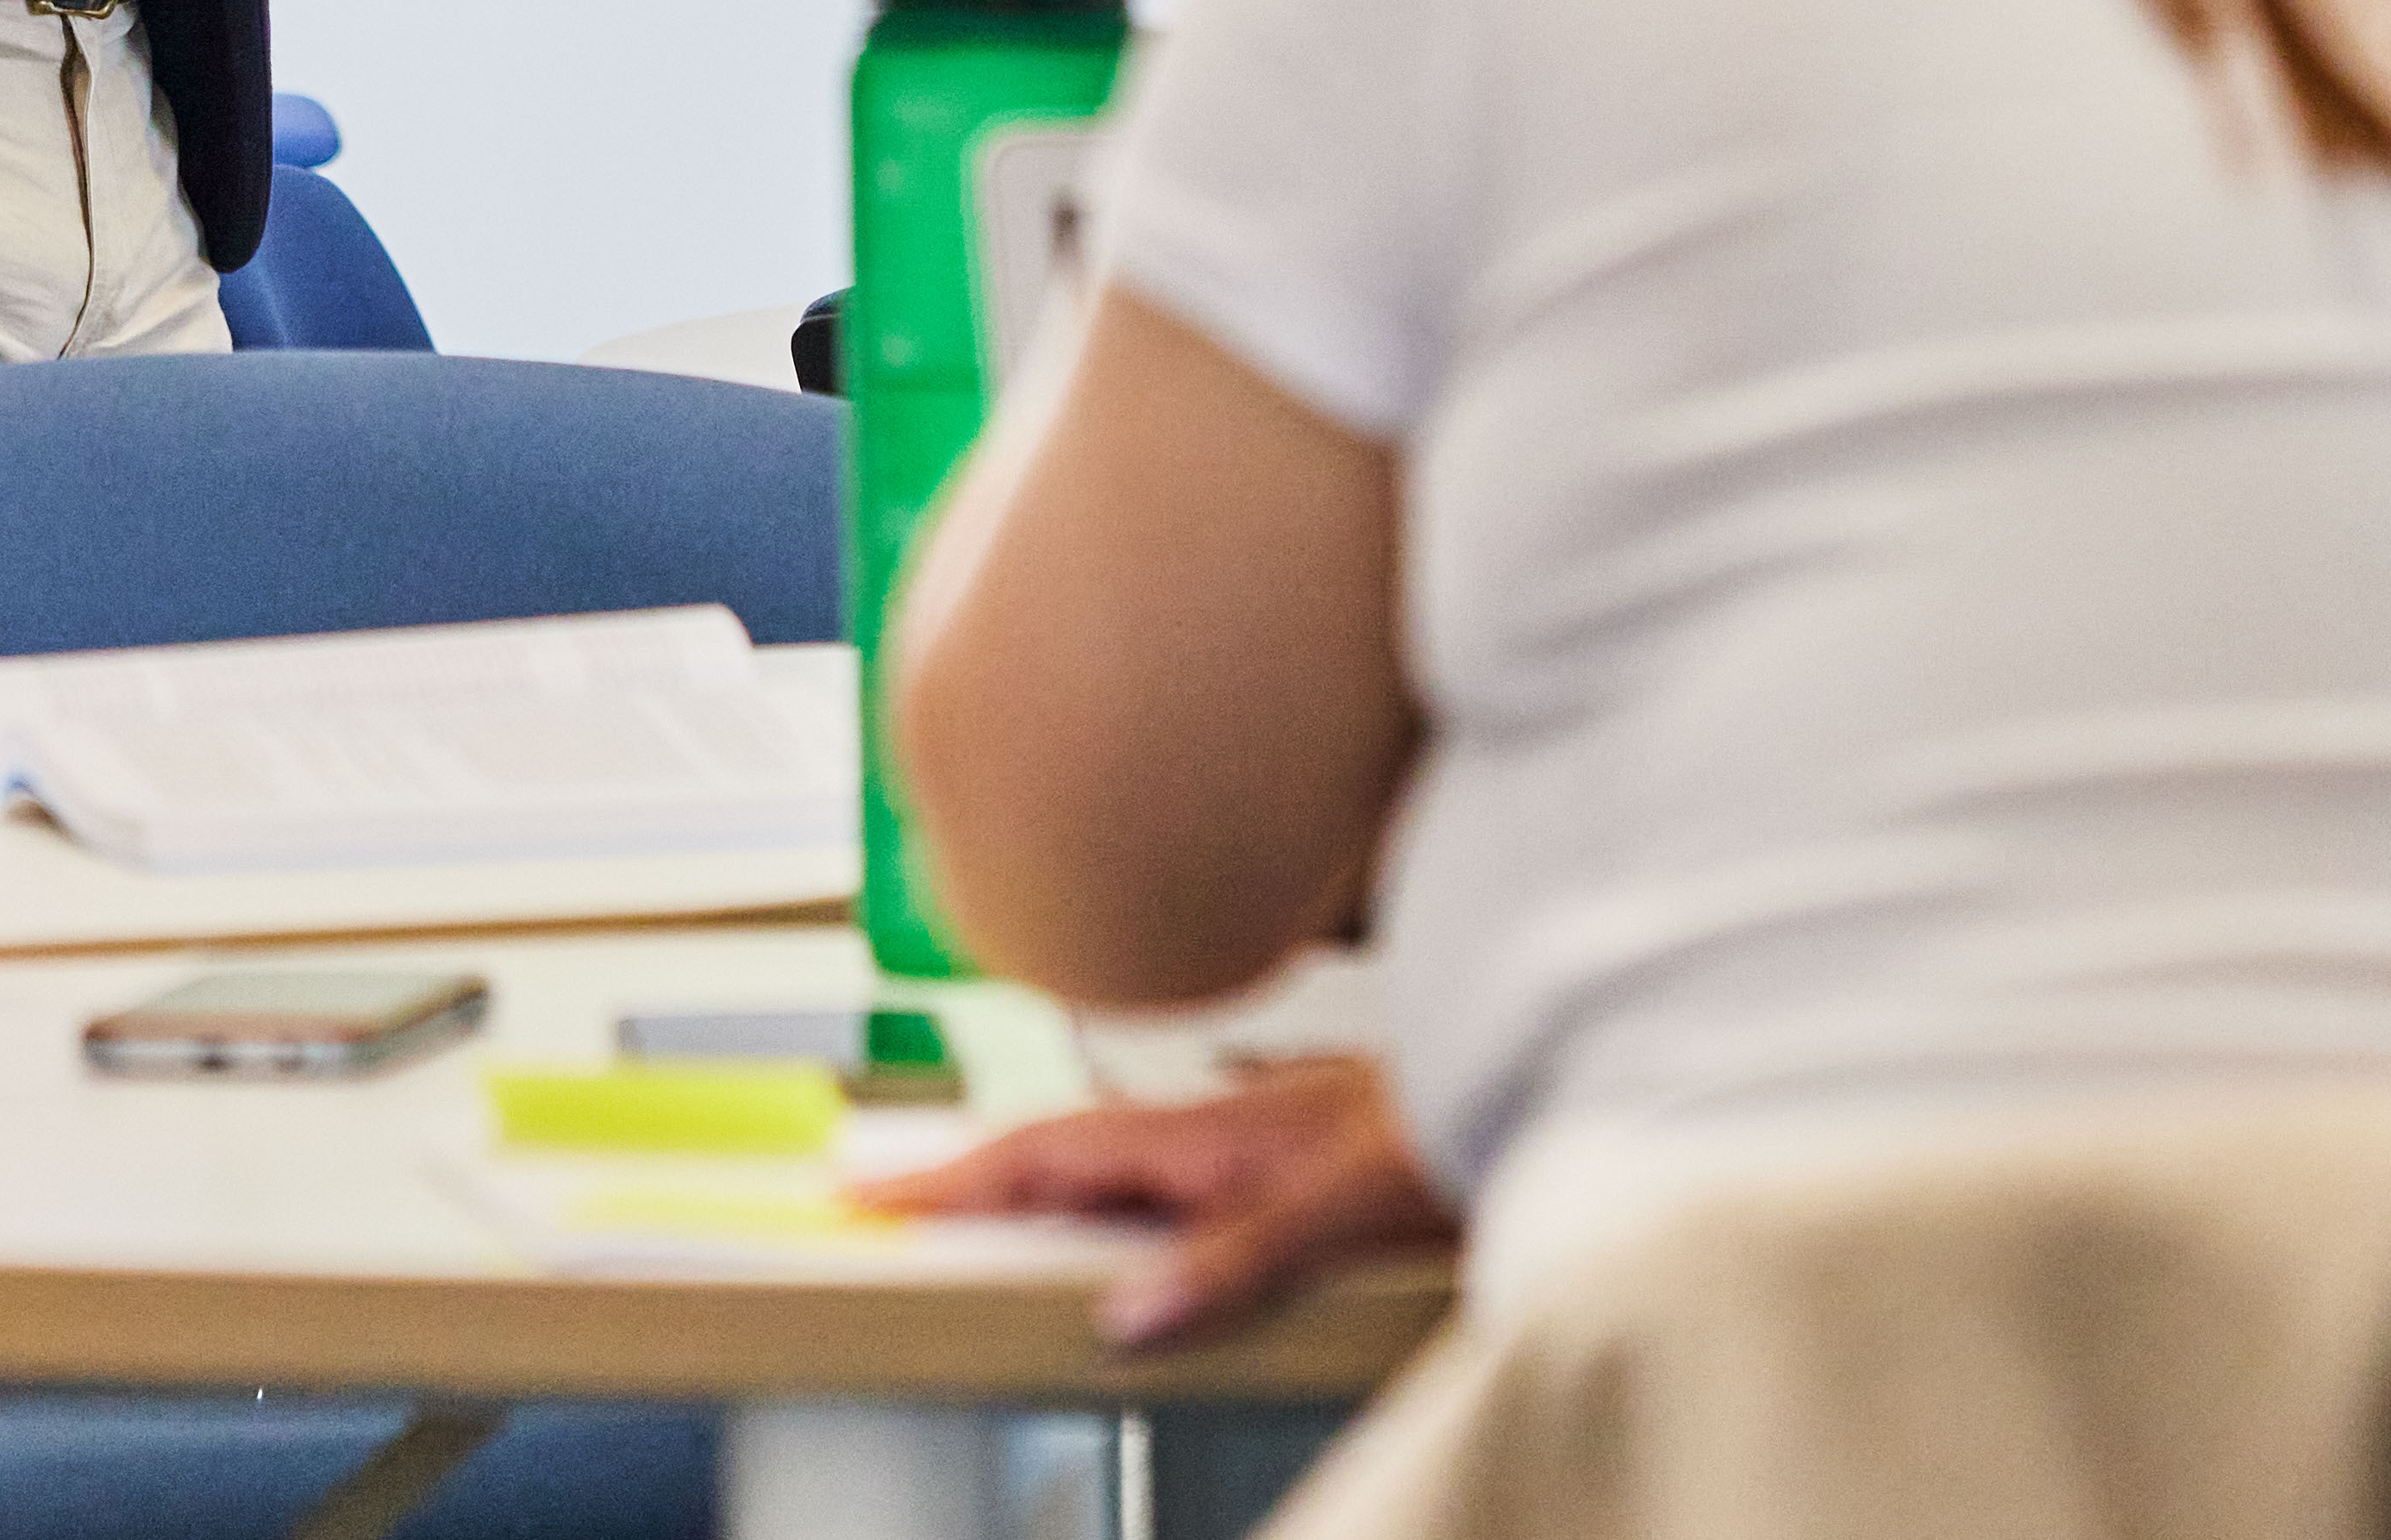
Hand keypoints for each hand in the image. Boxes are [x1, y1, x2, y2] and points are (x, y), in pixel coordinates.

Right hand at [860, 1065, 1454, 1347]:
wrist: (1528, 1075)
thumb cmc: (1445, 1135)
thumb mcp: (1335, 1211)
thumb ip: (1230, 1260)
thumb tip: (1122, 1315)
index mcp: (1197, 1135)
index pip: (1039, 1154)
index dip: (947, 1179)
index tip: (862, 1194)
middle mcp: (1202, 1125)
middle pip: (1051, 1148)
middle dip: (960, 1172)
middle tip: (879, 1200)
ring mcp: (1233, 1131)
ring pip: (1100, 1152)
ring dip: (1027, 1176)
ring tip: (964, 1211)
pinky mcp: (1267, 1146)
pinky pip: (1151, 1164)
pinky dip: (1099, 1186)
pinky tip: (1109, 1213)